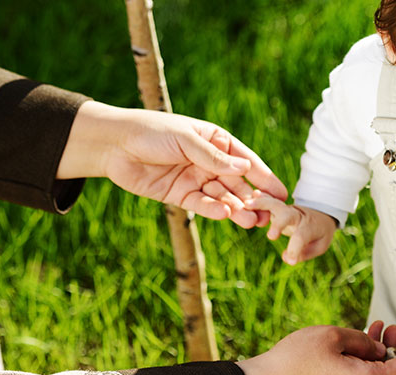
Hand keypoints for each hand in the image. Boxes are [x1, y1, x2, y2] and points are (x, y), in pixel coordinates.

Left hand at [57, 101, 287, 226]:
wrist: (113, 144)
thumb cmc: (151, 132)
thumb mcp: (186, 140)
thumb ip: (214, 158)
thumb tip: (245, 170)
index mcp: (216, 142)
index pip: (246, 161)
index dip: (264, 177)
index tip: (282, 193)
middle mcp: (209, 162)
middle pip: (237, 184)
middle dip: (254, 200)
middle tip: (270, 216)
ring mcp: (195, 180)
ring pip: (222, 197)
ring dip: (237, 209)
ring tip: (252, 222)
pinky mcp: (179, 195)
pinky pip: (201, 205)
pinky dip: (213, 210)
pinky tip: (225, 215)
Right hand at [244, 191, 336, 264]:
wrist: (321, 214)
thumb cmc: (319, 234)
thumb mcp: (319, 246)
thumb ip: (304, 254)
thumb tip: (287, 259)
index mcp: (310, 226)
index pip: (302, 236)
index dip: (295, 249)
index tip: (291, 261)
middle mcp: (297, 216)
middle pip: (288, 216)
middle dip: (279, 225)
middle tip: (270, 237)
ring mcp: (286, 209)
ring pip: (275, 204)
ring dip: (262, 204)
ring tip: (247, 205)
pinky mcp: (277, 208)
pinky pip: (267, 201)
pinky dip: (258, 199)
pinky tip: (246, 200)